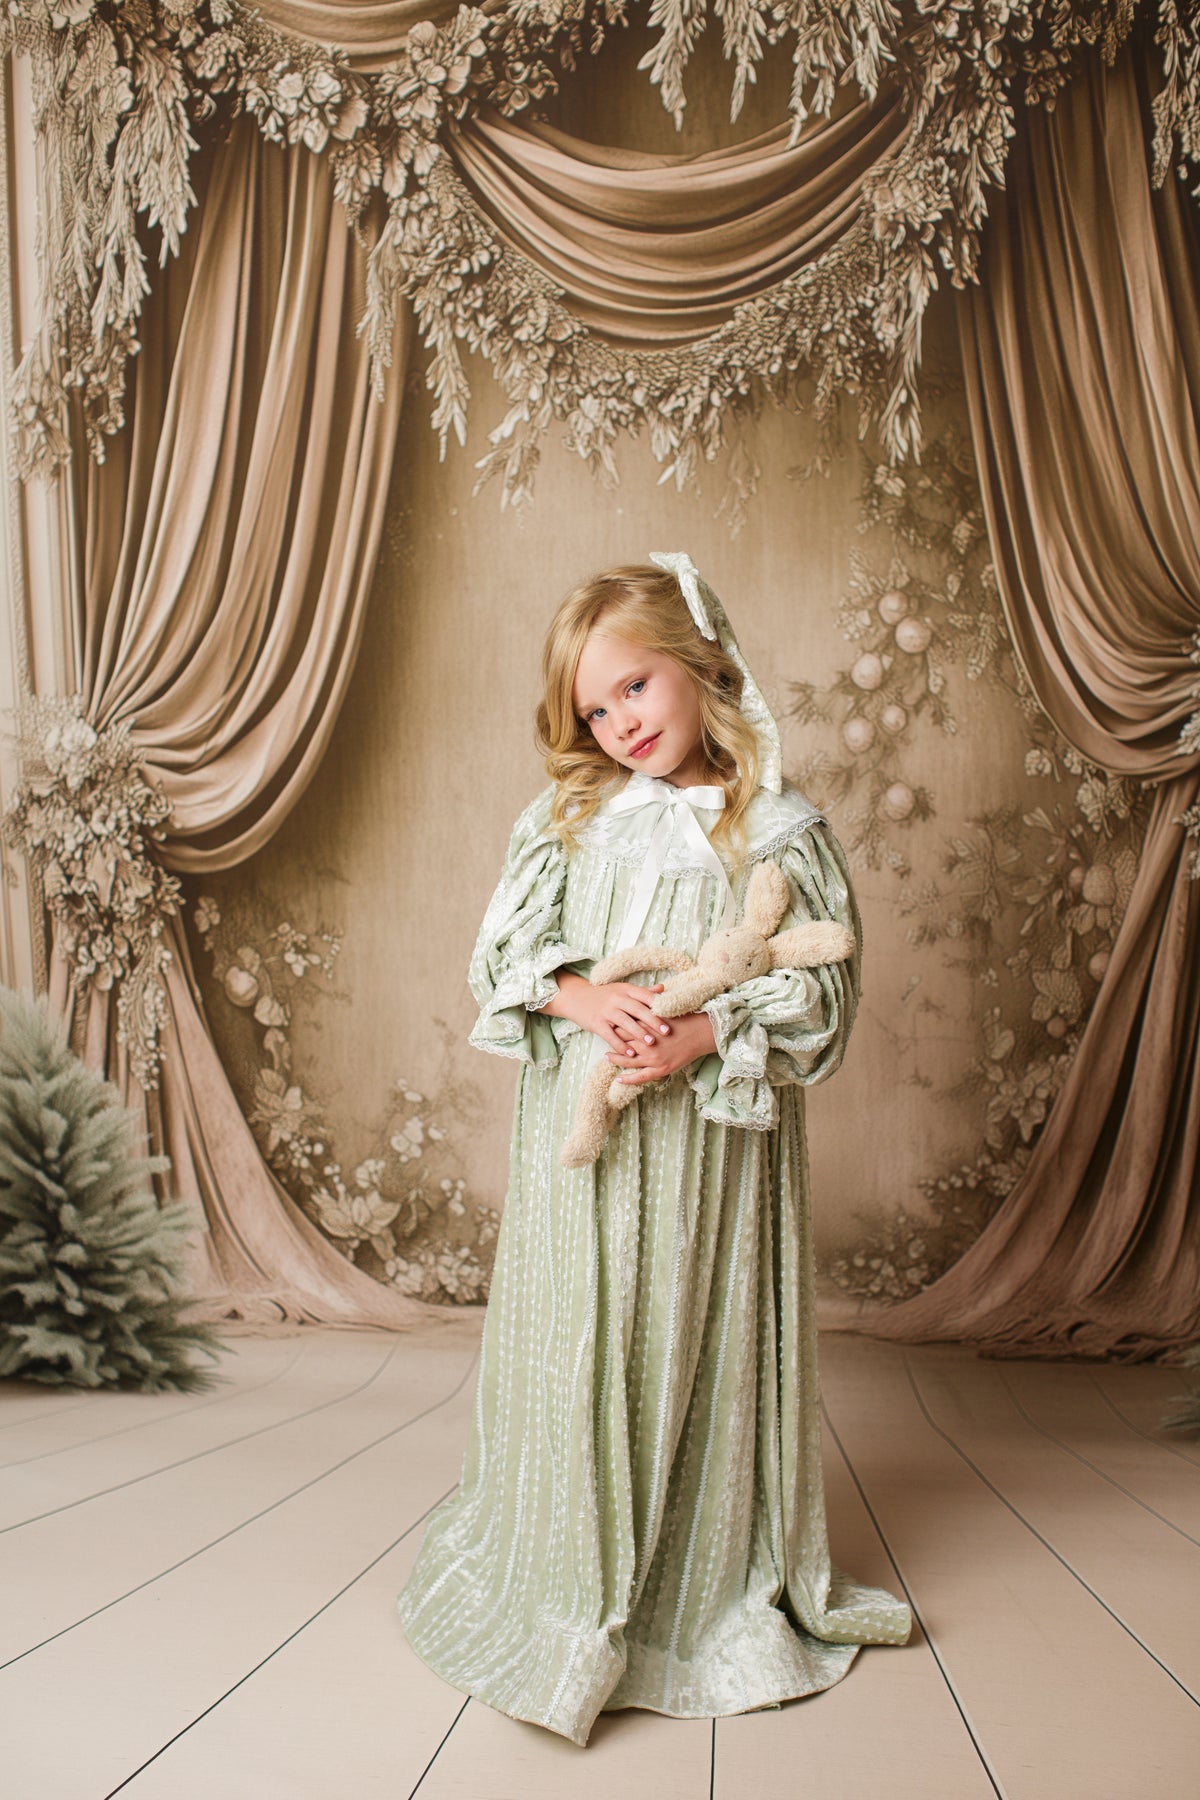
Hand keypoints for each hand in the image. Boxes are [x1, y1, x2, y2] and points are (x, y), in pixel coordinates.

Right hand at [539, 971, 674, 1058]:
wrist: (576, 997)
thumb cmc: (604, 995)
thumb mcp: (623, 990)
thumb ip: (643, 992)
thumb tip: (663, 989)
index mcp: (626, 990)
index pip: (645, 996)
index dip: (659, 1005)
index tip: (673, 1014)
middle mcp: (617, 999)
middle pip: (638, 1010)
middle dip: (653, 1021)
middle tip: (667, 1031)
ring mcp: (606, 1011)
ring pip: (625, 1023)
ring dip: (639, 1033)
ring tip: (651, 1043)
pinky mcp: (597, 1023)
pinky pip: (610, 1035)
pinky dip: (621, 1045)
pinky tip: (630, 1053)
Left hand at [606, 1009, 716, 1083]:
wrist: (702, 1032)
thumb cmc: (686, 1018)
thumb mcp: (667, 1009)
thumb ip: (652, 1005)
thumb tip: (641, 997)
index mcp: (648, 1026)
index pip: (625, 1025)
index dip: (615, 1024)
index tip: (607, 1022)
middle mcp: (648, 1042)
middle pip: (624, 1041)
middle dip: (613, 1040)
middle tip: (602, 1038)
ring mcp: (653, 1057)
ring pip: (628, 1059)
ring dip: (615, 1059)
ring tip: (606, 1057)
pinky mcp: (661, 1069)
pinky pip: (640, 1077)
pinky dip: (628, 1078)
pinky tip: (618, 1079)